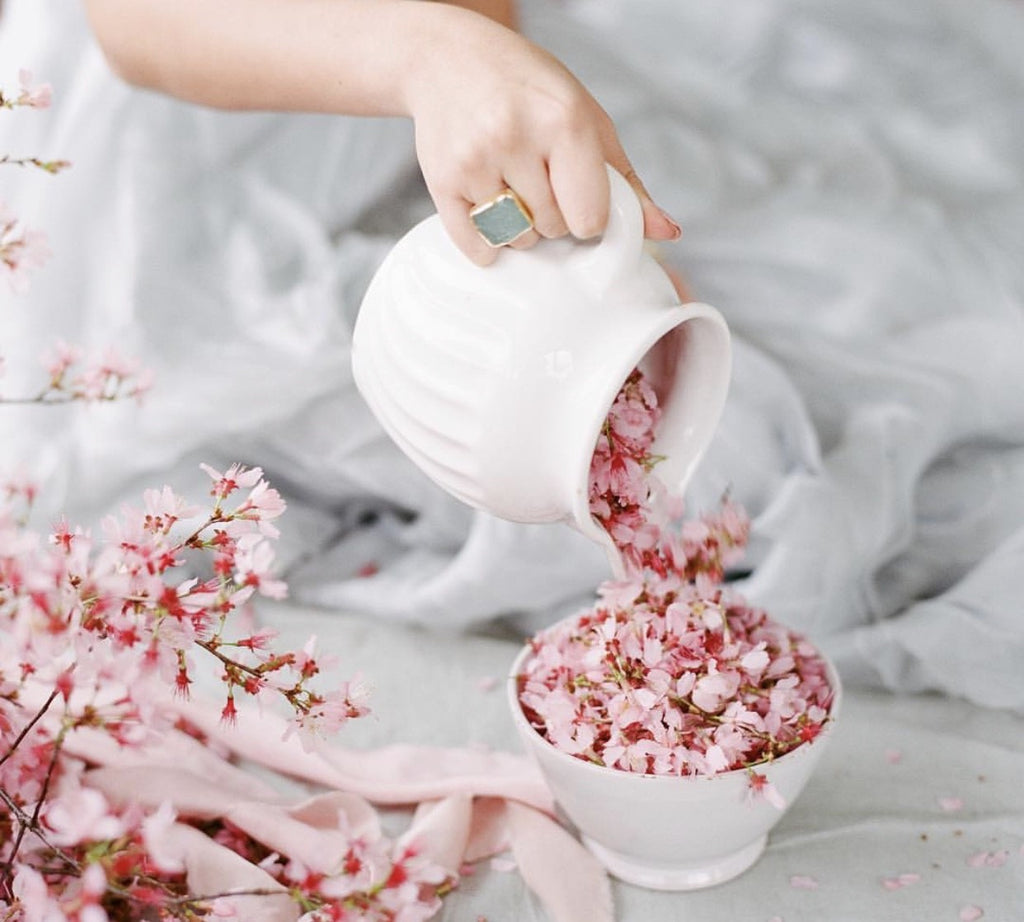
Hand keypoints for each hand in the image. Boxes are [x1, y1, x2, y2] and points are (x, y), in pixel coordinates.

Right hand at [404, 3, 680, 264]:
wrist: (446, 59)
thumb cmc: (527, 89)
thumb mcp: (587, 119)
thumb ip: (627, 181)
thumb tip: (668, 233)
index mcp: (564, 121)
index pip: (590, 218)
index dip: (588, 215)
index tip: (577, 195)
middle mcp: (515, 138)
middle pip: (552, 230)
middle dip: (551, 215)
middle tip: (537, 177)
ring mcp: (474, 161)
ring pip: (516, 240)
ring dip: (520, 228)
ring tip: (511, 185)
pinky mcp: (442, 181)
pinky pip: (477, 245)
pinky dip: (488, 242)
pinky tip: (488, 207)